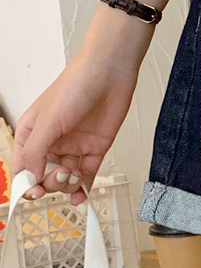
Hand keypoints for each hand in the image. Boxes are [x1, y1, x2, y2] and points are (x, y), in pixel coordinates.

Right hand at [11, 48, 139, 205]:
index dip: (25, 183)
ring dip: (67, 185)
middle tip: (60, 174)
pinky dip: (84, 187)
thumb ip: (36, 151)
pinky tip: (82, 195)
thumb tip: (30, 179)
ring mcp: (74, 146)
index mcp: (32, 133)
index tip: (33, 193)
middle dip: (50, 182)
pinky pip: (87, 174)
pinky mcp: (95, 148)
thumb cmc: (75, 86)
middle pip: (44, 176)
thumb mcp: (48, 121)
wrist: (110, 72)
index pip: (23, 167)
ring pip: (65, 178)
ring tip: (73, 177)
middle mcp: (52, 142)